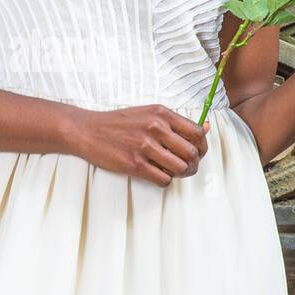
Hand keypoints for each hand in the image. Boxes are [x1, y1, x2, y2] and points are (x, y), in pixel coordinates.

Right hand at [72, 104, 209, 187]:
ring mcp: (145, 147)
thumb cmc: (119, 123)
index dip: (202, 146)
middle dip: (194, 164)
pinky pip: (163, 179)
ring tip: (173, 172)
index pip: (196, 133)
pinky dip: (165, 180)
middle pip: (191, 153)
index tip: (197, 152)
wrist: (88, 130)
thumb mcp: (149, 114)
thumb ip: (176, 122)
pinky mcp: (135, 164)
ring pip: (180, 168)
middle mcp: (156, 128)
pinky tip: (158, 175)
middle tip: (187, 166)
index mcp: (161, 114)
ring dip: (181, 174)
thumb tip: (205, 128)